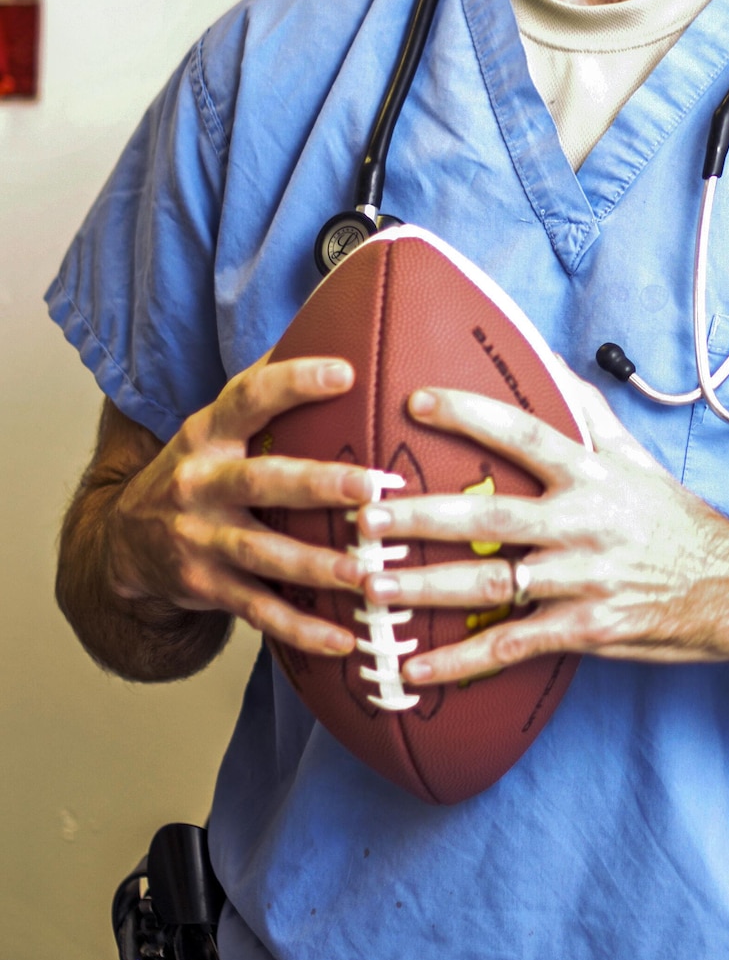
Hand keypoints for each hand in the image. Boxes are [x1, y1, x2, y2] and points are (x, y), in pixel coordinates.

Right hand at [107, 355, 377, 656]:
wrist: (123, 544)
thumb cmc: (197, 471)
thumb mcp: (215, 424)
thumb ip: (263, 387)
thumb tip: (329, 320)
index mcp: (209, 434)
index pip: (250, 397)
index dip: (294, 382)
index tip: (346, 372)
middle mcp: (200, 484)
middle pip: (262, 481)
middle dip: (319, 485)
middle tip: (374, 486)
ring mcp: (199, 541)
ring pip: (263, 554)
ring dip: (318, 566)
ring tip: (368, 574)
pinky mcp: (207, 589)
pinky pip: (259, 611)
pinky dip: (303, 629)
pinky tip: (346, 639)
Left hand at [356, 376, 728, 687]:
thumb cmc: (674, 520)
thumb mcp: (637, 458)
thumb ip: (588, 412)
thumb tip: (547, 361)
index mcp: (593, 475)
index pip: (525, 433)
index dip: (471, 414)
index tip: (415, 401)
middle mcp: (584, 523)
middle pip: (492, 517)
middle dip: (424, 518)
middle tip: (368, 518)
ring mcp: (583, 579)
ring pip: (493, 584)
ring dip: (427, 589)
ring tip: (372, 589)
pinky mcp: (586, 628)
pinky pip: (514, 645)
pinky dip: (462, 661)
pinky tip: (417, 668)